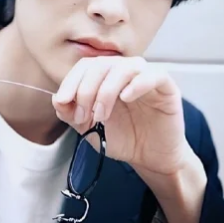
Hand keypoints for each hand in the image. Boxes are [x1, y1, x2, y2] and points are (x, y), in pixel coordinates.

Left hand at [52, 56, 187, 175]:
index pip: (85, 66)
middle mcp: (124, 72)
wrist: (149, 158)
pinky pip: (153, 75)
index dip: (72, 81)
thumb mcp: (88, 128)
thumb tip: (57, 98)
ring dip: (106, 91)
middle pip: (101, 65)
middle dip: (86, 90)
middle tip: (83, 115)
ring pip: (123, 67)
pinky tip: (125, 98)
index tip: (64, 102)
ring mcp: (146, 77)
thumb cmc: (121, 138)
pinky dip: (137, 84)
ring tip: (101, 116)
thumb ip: (70, 113)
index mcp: (105, 77)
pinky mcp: (166, 87)